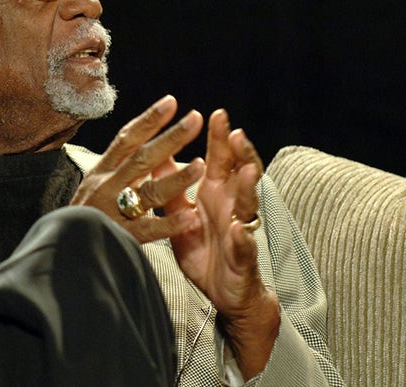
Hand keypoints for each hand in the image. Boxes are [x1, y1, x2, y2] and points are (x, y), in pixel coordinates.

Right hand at [71, 95, 204, 242]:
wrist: (60, 250)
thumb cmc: (84, 217)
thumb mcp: (96, 185)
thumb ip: (120, 168)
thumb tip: (148, 144)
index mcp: (102, 172)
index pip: (127, 139)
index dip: (149, 119)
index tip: (171, 102)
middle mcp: (105, 187)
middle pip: (141, 159)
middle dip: (169, 138)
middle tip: (194, 120)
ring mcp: (111, 212)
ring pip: (147, 193)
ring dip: (176, 179)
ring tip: (201, 165)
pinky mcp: (118, 237)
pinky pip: (147, 230)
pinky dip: (169, 224)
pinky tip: (189, 217)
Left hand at [163, 109, 279, 377]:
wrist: (222, 291)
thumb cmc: (204, 249)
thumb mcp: (183, 215)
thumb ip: (173, 187)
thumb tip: (157, 156)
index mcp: (216, 194)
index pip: (221, 160)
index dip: (220, 139)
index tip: (216, 114)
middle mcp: (233, 206)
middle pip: (241, 174)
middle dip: (241, 154)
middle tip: (236, 133)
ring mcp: (241, 229)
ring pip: (248, 204)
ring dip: (248, 188)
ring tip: (245, 171)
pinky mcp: (242, 256)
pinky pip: (243, 246)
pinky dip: (242, 238)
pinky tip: (239, 230)